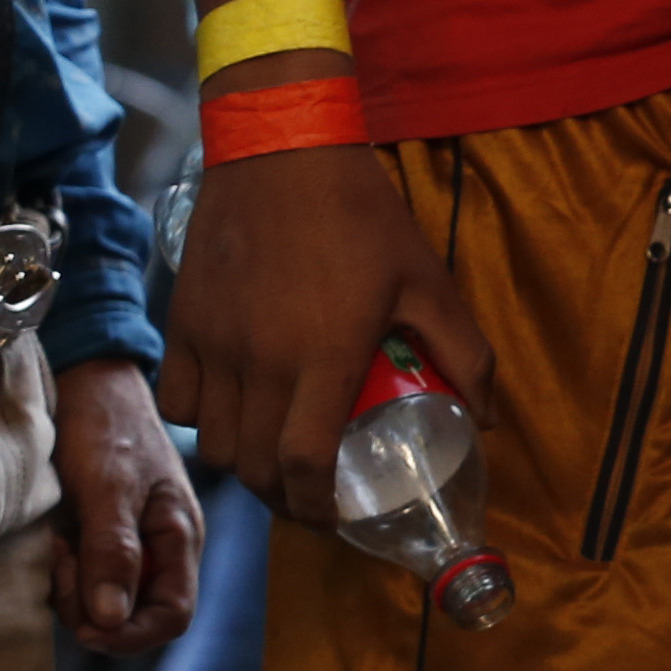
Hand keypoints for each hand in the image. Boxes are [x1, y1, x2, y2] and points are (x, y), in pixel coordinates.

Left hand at [50, 356, 200, 658]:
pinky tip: (58, 537)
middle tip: (64, 564)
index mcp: (181, 537)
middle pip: (132, 616)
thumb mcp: (110, 486)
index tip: (85, 624)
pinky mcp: (104, 538)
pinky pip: (84, 579)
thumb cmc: (107, 427)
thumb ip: (115, 550)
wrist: (87, 383)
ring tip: (60, 542)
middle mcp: (161, 548)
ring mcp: (132, 544)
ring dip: (73, 586)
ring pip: (102, 602)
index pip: (173, 616)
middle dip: (90, 605)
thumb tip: (111, 618)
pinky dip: (65, 570)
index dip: (131, 633)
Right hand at [155, 139, 491, 524]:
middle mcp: (261, 361)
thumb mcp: (428, 280)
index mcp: (324, 355)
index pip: (305, 464)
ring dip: (246, 465)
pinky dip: (203, 423)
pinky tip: (234, 413)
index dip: (318, 507)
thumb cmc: (364, 217)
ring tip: (278, 461)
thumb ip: (464, 351)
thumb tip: (489, 417)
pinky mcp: (183, 325)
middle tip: (313, 496)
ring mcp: (214, 345)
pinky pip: (181, 401)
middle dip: (286, 498)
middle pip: (256, 466)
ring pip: (215, 442)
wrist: (283, 153)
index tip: (336, 517)